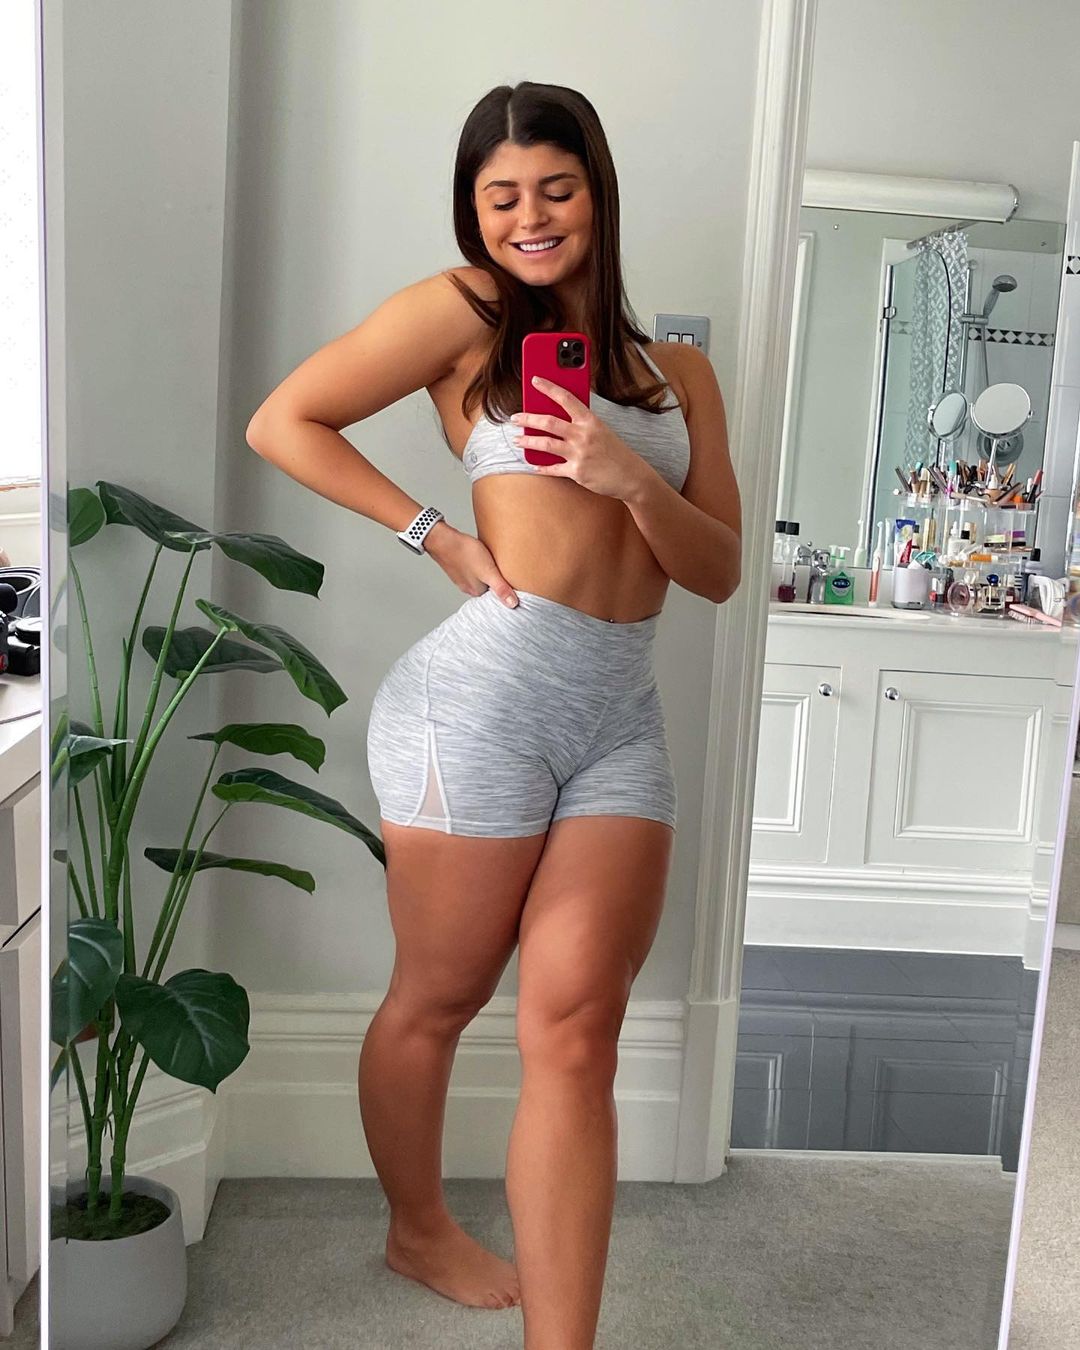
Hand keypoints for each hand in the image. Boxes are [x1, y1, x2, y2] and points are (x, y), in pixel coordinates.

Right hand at [423, 521, 519, 607]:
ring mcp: (462, 576)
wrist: (443, 539)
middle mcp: (468, 586)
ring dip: (488, 572)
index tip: (514, 586)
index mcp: (476, 591)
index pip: (495, 597)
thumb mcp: (488, 572)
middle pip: (488, 587)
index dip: (505, 591)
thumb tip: (513, 605)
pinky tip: (483, 557)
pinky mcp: (460, 565)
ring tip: (496, 565)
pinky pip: (473, 568)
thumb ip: (501, 588)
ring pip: (480, 577)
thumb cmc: (465, 553)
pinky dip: (479, 565)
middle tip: (507, 573)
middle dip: (497, 581)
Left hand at [510, 376, 645, 501]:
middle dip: (528, 418)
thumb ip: (582, 424)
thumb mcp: (602, 431)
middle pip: (549, 422)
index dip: (549, 387)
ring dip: (528, 442)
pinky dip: (541, 467)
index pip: (566, 398)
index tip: (535, 380)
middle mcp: (583, 435)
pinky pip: (553, 468)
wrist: (631, 476)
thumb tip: (560, 418)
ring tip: (517, 440)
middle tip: (515, 418)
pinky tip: (533, 465)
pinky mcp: (576, 472)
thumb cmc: (616, 452)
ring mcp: (579, 454)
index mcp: (590, 420)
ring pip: (545, 444)